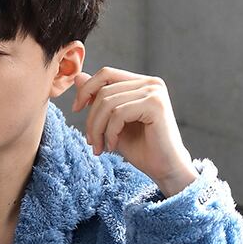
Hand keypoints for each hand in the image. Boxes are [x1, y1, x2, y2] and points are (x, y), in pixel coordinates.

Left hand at [71, 67, 195, 190]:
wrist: (165, 169)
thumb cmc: (142, 149)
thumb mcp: (112, 123)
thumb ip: (98, 100)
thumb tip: (78, 77)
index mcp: (142, 83)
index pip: (106, 74)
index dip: (86, 89)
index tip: (76, 109)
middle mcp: (151, 83)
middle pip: (104, 90)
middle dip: (91, 118)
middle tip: (91, 141)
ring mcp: (154, 92)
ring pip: (108, 103)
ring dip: (98, 128)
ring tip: (99, 147)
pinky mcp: (155, 105)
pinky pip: (118, 114)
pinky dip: (110, 132)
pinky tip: (112, 146)